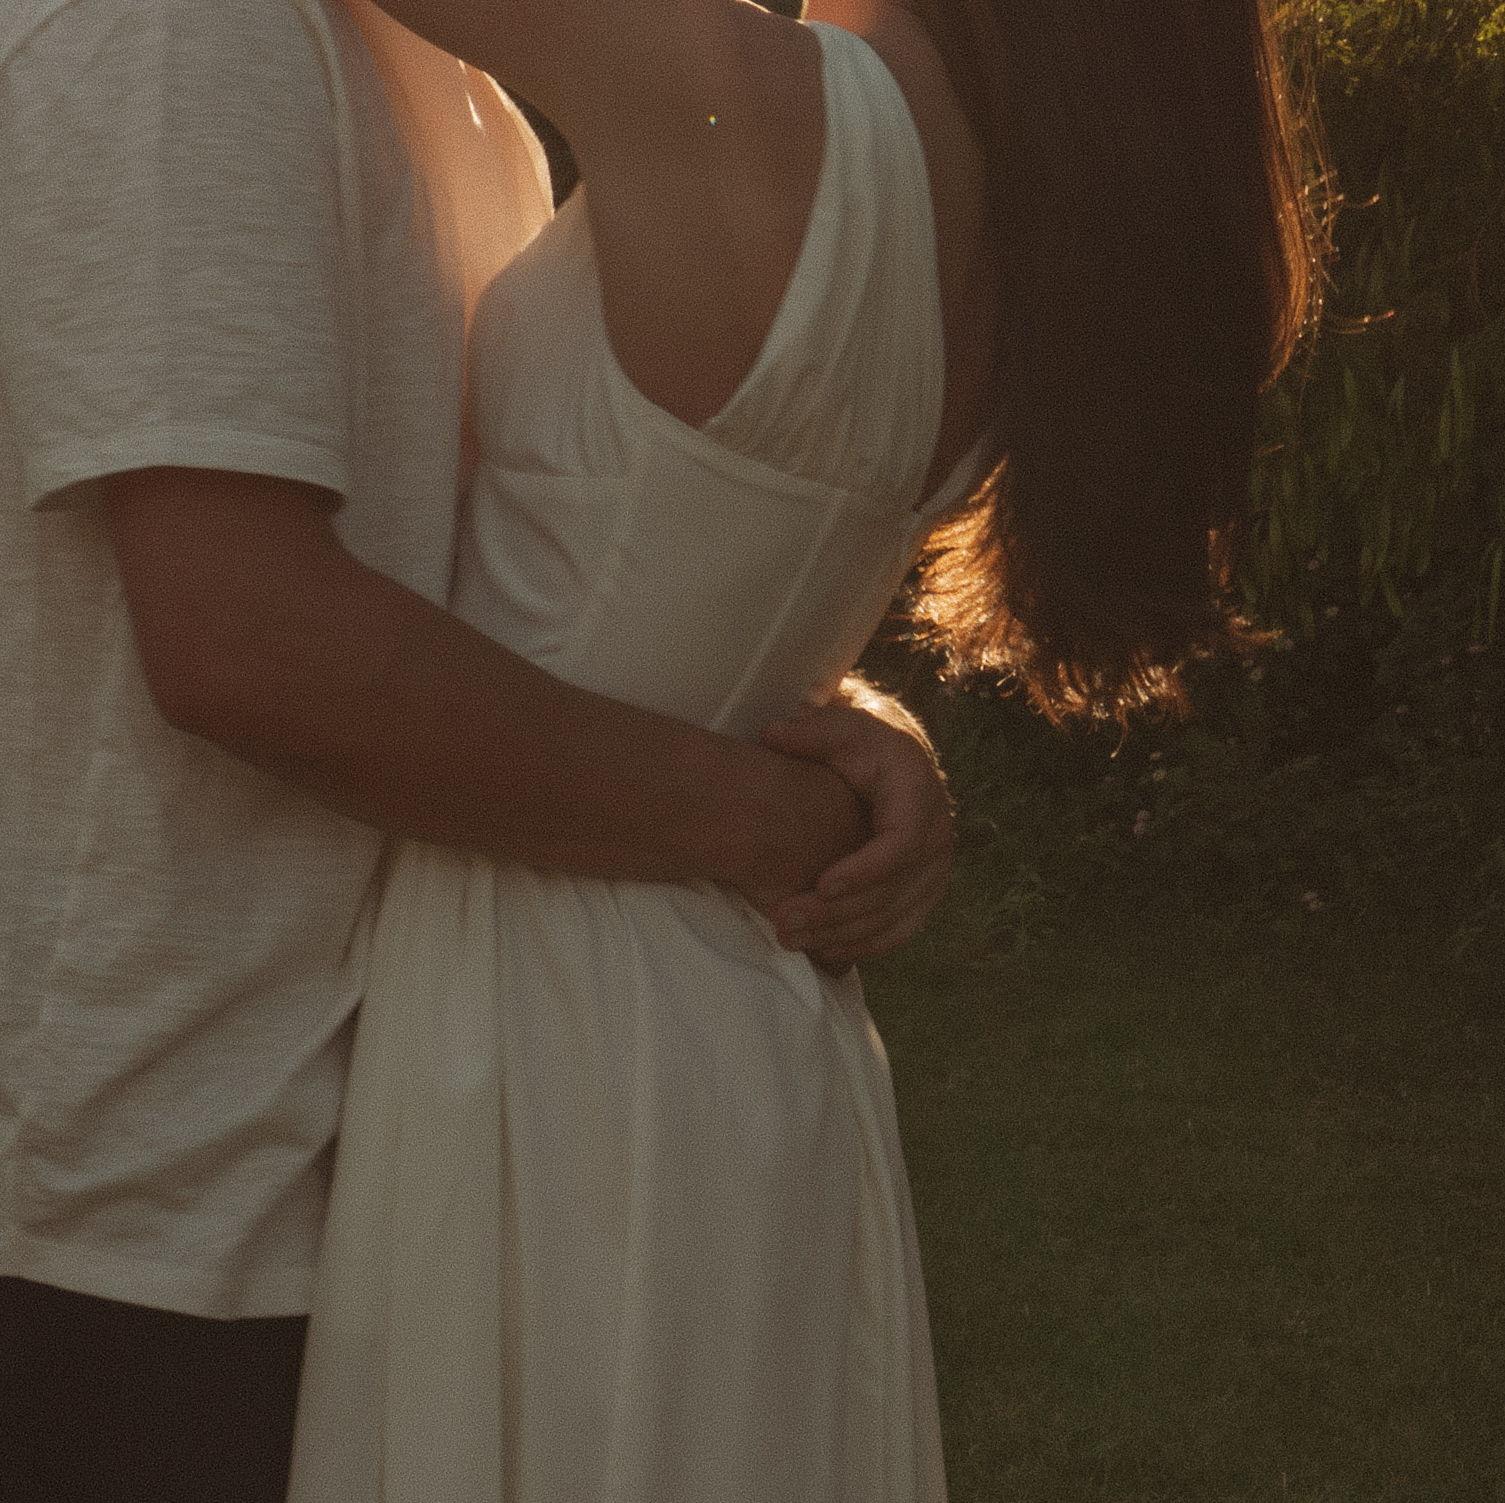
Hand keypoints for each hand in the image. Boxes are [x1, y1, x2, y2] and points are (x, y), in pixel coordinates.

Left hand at [756, 689, 954, 970]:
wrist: (893, 762)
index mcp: (919, 794)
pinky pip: (899, 930)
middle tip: (784, 919)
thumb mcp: (839, 726)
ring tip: (788, 937)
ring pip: (894, 918)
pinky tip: (820, 951)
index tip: (822, 884)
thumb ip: (808, 731)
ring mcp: (934, 870)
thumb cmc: (859, 743)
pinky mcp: (923, 894)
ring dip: (841, 934)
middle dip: (838, 912)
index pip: (902, 843)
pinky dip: (861, 945)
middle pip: (894, 890)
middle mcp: (936, 837)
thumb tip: (773, 735)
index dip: (865, 870)